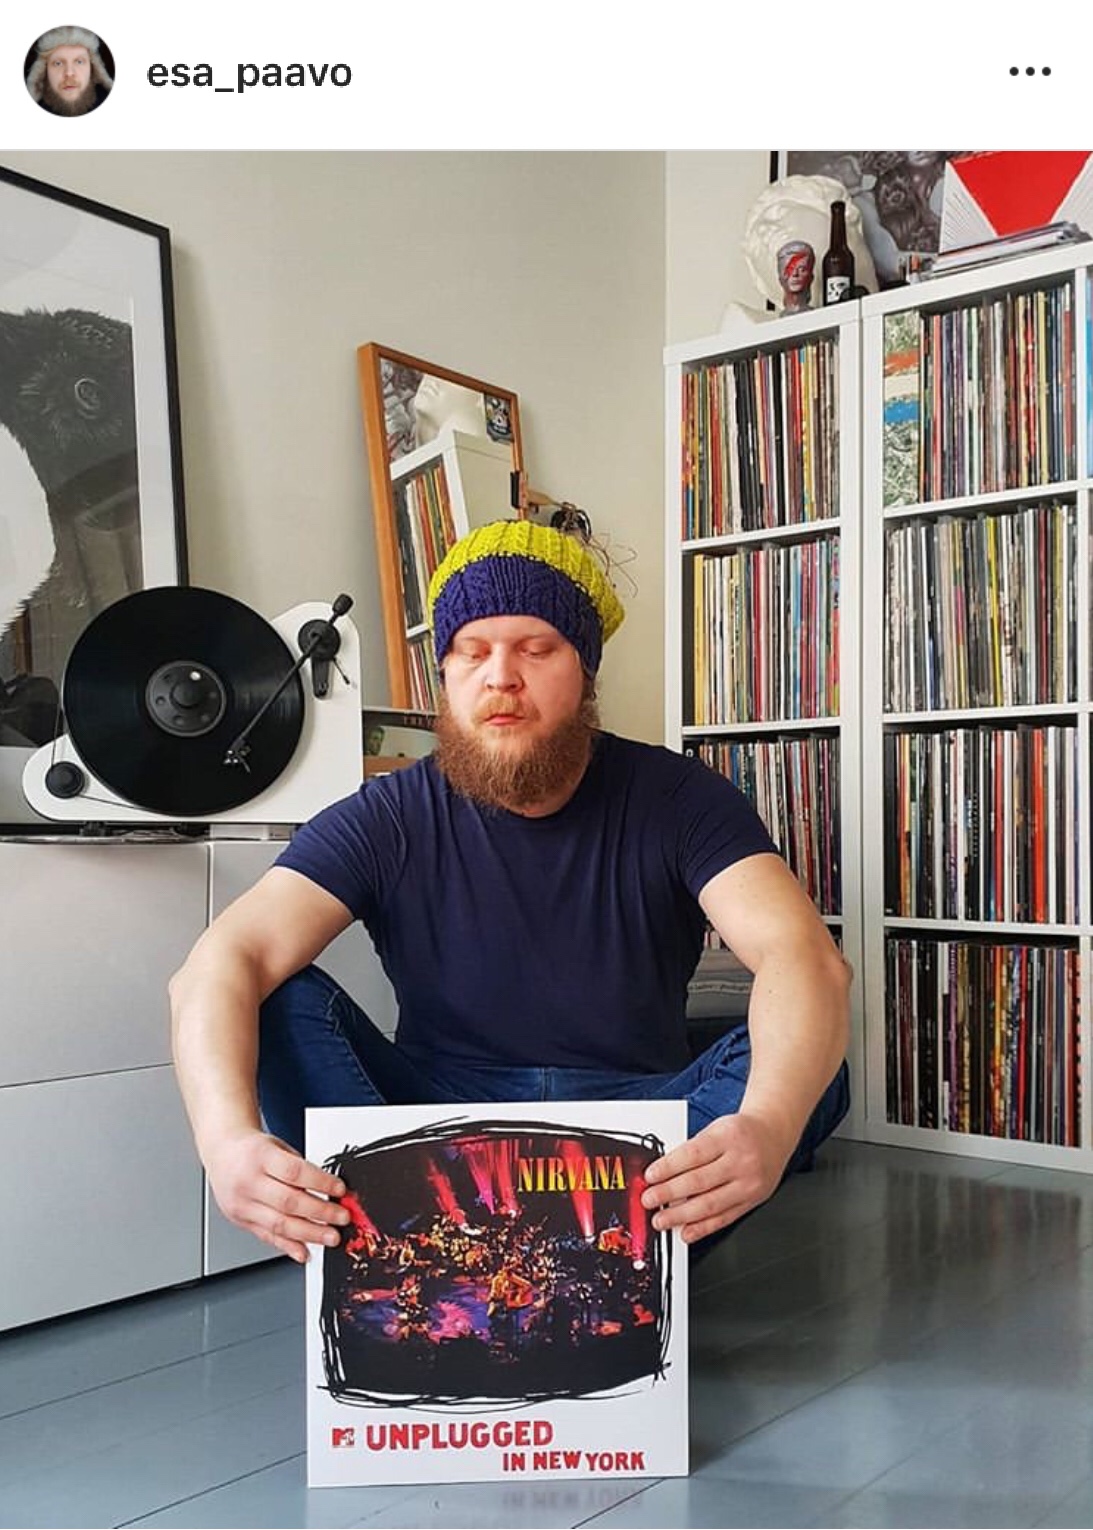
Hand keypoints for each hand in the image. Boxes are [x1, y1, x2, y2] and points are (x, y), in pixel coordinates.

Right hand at [204, 1129, 348, 1263]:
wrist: (221, 1153)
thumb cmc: (253, 1149)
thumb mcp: (278, 1147)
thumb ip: (300, 1169)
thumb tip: (330, 1192)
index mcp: (260, 1157)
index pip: (295, 1173)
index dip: (320, 1183)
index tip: (340, 1190)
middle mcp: (248, 1182)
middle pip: (289, 1202)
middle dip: (320, 1213)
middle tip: (341, 1218)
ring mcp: (242, 1204)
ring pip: (279, 1224)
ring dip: (309, 1234)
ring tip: (330, 1236)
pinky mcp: (241, 1221)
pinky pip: (267, 1237)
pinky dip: (288, 1246)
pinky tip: (304, 1252)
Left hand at [640, 1111, 791, 1244]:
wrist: (774, 1135)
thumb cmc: (740, 1132)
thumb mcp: (716, 1129)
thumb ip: (692, 1150)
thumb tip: (662, 1174)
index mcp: (729, 1137)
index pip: (693, 1154)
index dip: (668, 1167)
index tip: (650, 1176)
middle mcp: (741, 1161)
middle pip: (699, 1181)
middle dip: (669, 1193)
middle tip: (649, 1199)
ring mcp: (749, 1184)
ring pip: (710, 1204)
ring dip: (681, 1215)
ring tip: (661, 1219)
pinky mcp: (752, 1201)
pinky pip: (725, 1218)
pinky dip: (703, 1228)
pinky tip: (686, 1231)